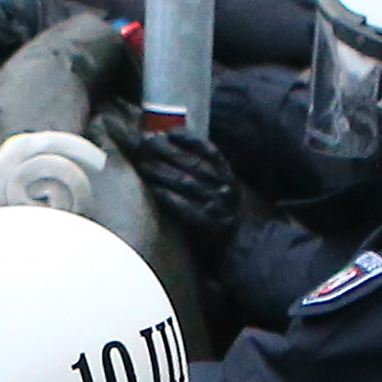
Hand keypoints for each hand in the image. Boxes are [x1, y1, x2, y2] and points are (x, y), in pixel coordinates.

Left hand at [132, 122, 245, 244]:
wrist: (237, 249)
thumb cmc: (222, 217)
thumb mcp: (223, 191)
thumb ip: (208, 173)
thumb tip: (178, 151)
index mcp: (228, 177)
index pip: (210, 152)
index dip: (190, 140)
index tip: (170, 132)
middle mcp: (223, 188)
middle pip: (192, 163)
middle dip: (168, 151)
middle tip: (147, 143)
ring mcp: (215, 206)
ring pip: (185, 182)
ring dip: (162, 171)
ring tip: (143, 164)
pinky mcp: (205, 224)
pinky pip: (183, 206)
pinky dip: (167, 196)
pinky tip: (152, 189)